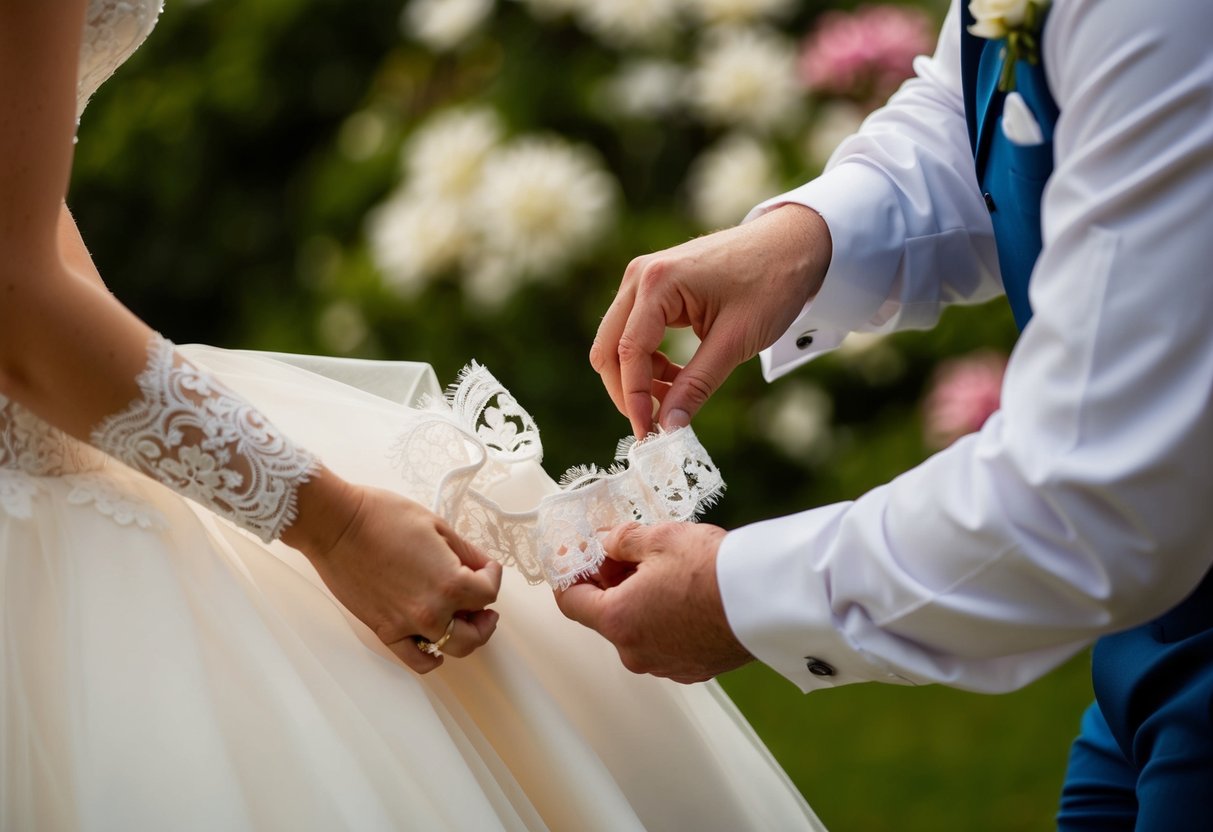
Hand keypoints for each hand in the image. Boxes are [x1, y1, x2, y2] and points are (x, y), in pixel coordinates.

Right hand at [285, 474, 501, 673]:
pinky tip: (436, 647)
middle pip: (476, 630)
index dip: (491, 576)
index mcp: (450, 583)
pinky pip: (416, 660)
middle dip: (484, 616)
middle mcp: (432, 612)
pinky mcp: (385, 631)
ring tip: (462, 620)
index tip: (485, 567)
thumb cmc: (383, 517)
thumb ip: (466, 552)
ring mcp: (408, 626)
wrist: (337, 526)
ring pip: (452, 648)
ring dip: (464, 636)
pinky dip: (431, 658)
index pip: (488, 592)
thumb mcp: (436, 525)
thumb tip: (482, 566)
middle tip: (482, 604)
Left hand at [553, 522, 752, 683]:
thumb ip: (622, 540)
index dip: (570, 575)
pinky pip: (665, 642)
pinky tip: (686, 593)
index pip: (571, 602)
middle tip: (625, 552)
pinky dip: (665, 619)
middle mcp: (636, 652)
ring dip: (639, 602)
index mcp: (618, 621)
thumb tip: (607, 543)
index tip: (578, 557)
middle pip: (605, 616)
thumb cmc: (713, 569)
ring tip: (664, 569)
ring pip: (637, 630)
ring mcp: (665, 665)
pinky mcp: (693, 669)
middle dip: (609, 583)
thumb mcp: (659, 538)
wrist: (768, 600)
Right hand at [591, 204, 831, 437]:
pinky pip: (635, 332)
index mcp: (657, 283)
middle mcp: (639, 277)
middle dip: (626, 391)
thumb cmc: (772, 283)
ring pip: (618, 342)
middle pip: (608, 347)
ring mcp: (643, 279)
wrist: (793, 243)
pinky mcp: (654, 287)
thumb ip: (697, 385)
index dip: (634, 399)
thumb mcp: (736, 341)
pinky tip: (677, 378)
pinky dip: (648, 362)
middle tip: (654, 424)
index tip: (649, 434)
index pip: (628, 352)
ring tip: (675, 400)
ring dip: (638, 378)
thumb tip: (668, 428)